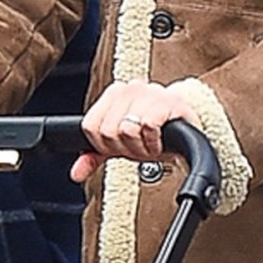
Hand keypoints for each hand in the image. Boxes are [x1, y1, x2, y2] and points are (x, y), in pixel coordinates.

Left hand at [70, 80, 200, 183]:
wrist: (186, 124)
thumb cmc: (152, 131)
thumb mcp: (120, 143)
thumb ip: (95, 154)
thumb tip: (76, 173)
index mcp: (112, 94)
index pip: (90, 127)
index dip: (104, 146)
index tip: (121, 148)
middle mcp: (128, 89)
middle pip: (107, 132)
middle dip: (124, 149)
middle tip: (139, 148)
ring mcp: (148, 92)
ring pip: (126, 130)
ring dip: (140, 148)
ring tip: (149, 145)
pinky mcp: (167, 102)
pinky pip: (148, 127)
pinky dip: (153, 142)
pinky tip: (159, 142)